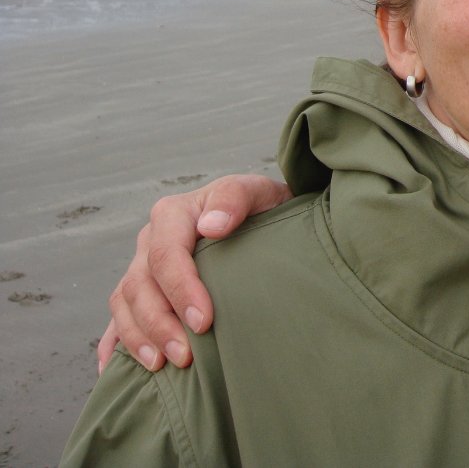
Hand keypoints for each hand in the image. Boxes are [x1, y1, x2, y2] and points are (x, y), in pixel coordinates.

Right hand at [98, 174, 292, 373]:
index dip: (181, 289)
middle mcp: (150, 240)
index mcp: (174, 214)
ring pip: (124, 304)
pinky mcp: (140, 291)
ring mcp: (141, 267)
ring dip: (138, 338)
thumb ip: (235, 198)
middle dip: (159, 324)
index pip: (167, 255)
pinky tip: (112, 371)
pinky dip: (113, 344)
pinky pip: (116, 318)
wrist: (260, 216)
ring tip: (161, 366)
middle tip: (186, 357)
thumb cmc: (260, 207)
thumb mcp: (257, 192)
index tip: (204, 321)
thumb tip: (212, 226)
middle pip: (140, 285)